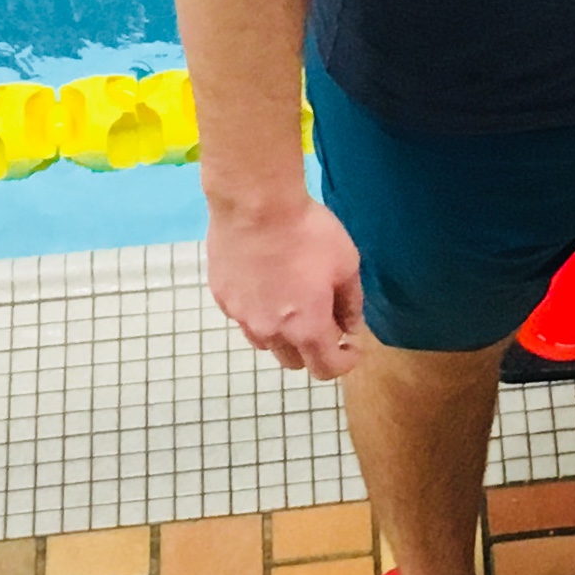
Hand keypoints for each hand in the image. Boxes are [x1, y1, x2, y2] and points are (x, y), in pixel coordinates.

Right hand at [208, 195, 366, 378]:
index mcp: (306, 328)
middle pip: (294, 361)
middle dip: (315, 349)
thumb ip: (350, 304)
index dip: (345, 362)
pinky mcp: (222, 298)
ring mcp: (240, 316)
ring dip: (285, 335)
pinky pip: (245, 318)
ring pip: (267, 343)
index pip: (326, 369)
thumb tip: (350, 328)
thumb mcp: (347, 265)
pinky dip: (261, 313)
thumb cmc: (309, 233)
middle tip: (326, 320)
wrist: (256, 205)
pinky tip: (268, 284)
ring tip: (294, 302)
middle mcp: (270, 332)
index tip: (352, 345)